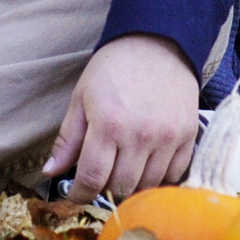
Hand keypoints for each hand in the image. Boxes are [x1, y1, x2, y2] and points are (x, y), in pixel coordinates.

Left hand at [43, 34, 199, 198]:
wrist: (157, 43)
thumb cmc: (114, 68)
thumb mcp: (82, 97)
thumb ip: (68, 139)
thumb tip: (51, 171)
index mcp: (109, 124)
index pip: (93, 178)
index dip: (80, 195)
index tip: (77, 195)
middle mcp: (140, 135)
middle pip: (121, 187)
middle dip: (105, 189)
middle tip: (101, 176)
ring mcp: (167, 137)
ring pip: (148, 185)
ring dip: (132, 185)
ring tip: (123, 169)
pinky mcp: (188, 135)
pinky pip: (174, 174)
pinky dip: (159, 177)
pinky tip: (147, 164)